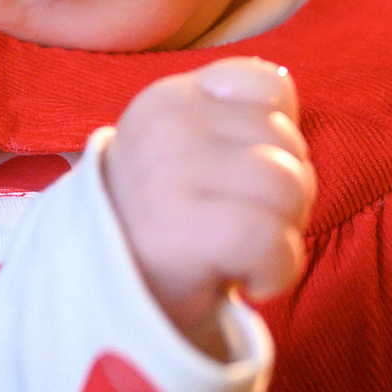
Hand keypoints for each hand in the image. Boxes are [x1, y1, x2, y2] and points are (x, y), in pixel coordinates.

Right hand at [106, 59, 315, 354]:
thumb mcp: (187, 153)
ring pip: (291, 187)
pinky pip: (273, 240)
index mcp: (169, 98)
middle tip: (242, 227)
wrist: (100, 304)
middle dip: (287, 196)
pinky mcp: (180, 230)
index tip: (244, 180)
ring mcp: (168, 173)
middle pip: (291, 145)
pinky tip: (250, 280)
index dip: (280, 140)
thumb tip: (290, 106)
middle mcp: (166, 123)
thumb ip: (235, 120)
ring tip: (244, 252)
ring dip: (285, 234)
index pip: (272, 86)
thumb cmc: (163, 229)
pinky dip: (279, 270)